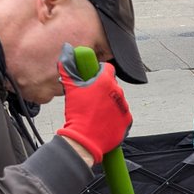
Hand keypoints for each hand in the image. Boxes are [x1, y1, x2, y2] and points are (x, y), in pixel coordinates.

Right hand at [56, 44, 131, 164]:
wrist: (84, 140)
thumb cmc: (77, 115)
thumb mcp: (70, 90)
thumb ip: (68, 70)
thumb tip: (66, 54)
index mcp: (105, 82)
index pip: (108, 69)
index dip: (100, 72)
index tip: (95, 78)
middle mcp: (118, 92)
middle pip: (113, 86)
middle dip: (104, 90)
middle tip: (93, 98)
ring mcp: (124, 107)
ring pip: (118, 100)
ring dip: (110, 103)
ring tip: (97, 112)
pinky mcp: (127, 121)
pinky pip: (122, 115)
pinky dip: (115, 117)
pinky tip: (104, 120)